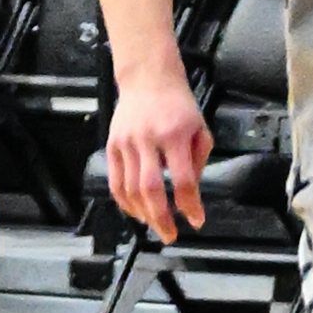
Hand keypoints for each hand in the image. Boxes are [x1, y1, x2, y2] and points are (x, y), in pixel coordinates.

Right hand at [105, 58, 211, 243]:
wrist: (148, 78)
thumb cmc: (177, 104)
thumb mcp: (200, 128)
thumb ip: (198, 161)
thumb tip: (190, 193)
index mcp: (175, 135)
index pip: (183, 179)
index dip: (190, 205)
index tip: (196, 219)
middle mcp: (148, 139)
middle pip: (151, 189)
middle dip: (161, 218)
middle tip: (170, 234)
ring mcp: (127, 142)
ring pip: (130, 189)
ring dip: (143, 214)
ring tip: (155, 225)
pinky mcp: (112, 145)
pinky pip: (115, 181)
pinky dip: (125, 202)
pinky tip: (136, 211)